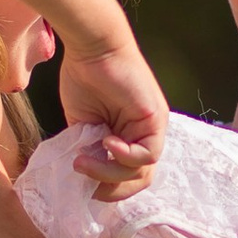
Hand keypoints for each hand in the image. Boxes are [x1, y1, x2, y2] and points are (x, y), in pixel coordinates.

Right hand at [56, 31, 166, 202]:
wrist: (92, 47)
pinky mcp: (156, 119)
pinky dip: (124, 156)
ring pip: (143, 172)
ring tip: (84, 162)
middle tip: (86, 184)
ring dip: (110, 174)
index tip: (82, 184)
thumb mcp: (82, 124)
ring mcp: (153, 128)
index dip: (108, 187)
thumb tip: (83, 178)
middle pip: (140, 180)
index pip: (128, 176)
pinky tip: (105, 142)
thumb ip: (88, 149)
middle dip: (111, 189)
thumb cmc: (83, 77)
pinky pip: (147, 154)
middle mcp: (145, 134)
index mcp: (128, 136)